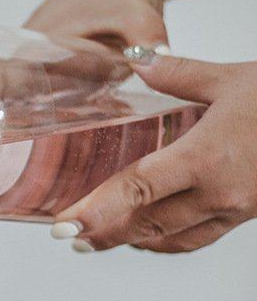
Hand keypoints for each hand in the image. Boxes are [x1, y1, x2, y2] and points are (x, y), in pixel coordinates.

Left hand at [51, 52, 256, 252]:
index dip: (95, 211)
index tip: (62, 225)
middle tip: (66, 238)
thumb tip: (136, 58)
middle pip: (145, 223)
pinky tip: (144, 238)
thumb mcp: (232, 79)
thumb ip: (178, 72)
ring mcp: (233, 210)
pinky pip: (195, 239)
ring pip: (168, 238)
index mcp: (208, 156)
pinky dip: (163, 242)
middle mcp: (218, 192)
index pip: (138, 189)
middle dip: (102, 233)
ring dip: (127, 242)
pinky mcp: (243, 217)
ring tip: (93, 242)